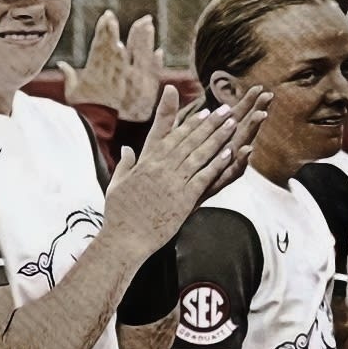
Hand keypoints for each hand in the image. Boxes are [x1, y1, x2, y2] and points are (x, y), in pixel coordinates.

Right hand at [59, 11, 163, 123]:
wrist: (99, 128)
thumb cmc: (83, 112)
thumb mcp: (73, 93)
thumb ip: (69, 76)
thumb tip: (61, 64)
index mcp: (95, 70)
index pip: (99, 44)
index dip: (103, 29)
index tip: (106, 16)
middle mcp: (112, 71)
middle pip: (116, 45)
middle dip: (117, 29)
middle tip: (117, 15)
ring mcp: (128, 78)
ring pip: (136, 54)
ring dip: (141, 37)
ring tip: (145, 23)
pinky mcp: (141, 88)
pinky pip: (150, 71)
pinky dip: (154, 61)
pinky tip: (158, 51)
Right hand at [102, 87, 264, 250]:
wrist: (125, 238)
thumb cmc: (118, 214)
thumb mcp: (115, 185)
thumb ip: (124, 165)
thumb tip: (126, 149)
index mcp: (144, 164)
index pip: (168, 135)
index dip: (186, 121)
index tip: (201, 110)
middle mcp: (160, 168)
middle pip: (188, 140)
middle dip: (208, 124)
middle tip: (225, 110)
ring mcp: (173, 182)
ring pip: (199, 154)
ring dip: (217, 138)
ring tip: (232, 124)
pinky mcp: (185, 198)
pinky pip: (204, 177)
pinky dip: (217, 163)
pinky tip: (229, 153)